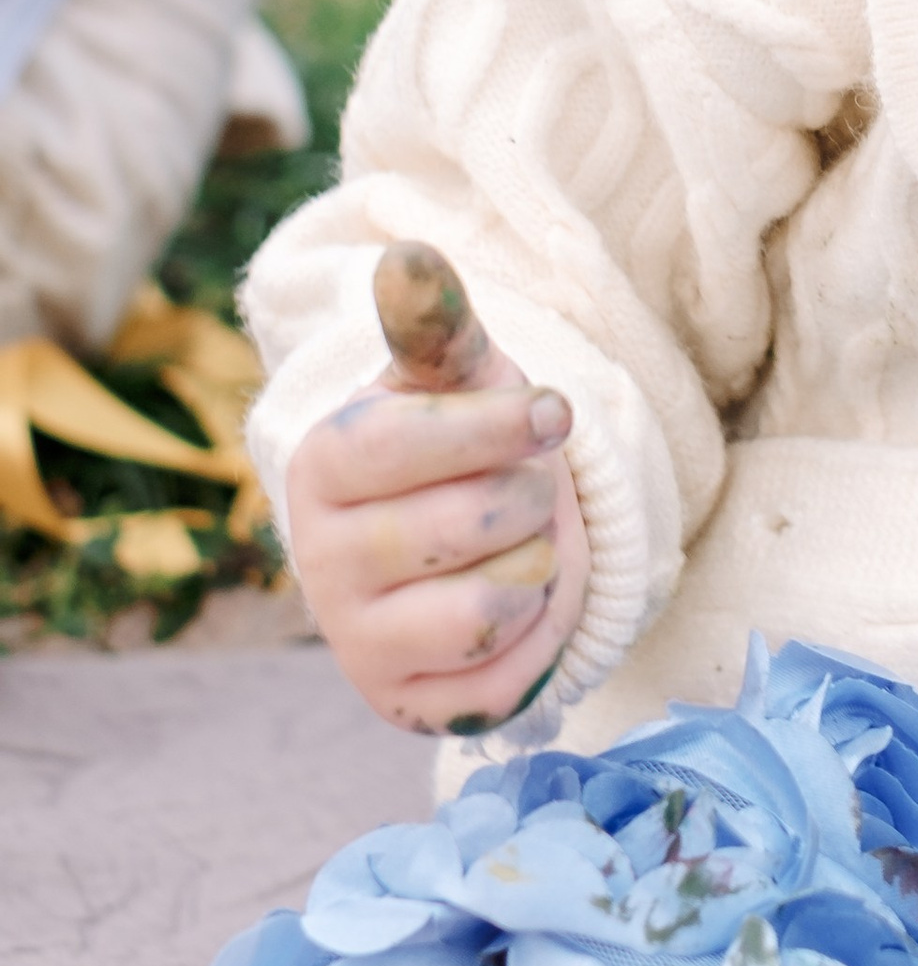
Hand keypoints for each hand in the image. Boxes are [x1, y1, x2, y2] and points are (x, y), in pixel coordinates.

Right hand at [288, 244, 590, 735]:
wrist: (469, 546)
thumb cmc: (465, 445)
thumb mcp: (459, 380)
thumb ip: (436, 327)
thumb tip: (408, 257)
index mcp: (321, 466)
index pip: (410, 442)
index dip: (502, 423)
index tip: (551, 411)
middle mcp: (319, 561)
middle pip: (476, 520)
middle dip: (530, 496)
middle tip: (518, 490)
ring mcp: (356, 644)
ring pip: (495, 605)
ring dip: (535, 568)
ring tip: (511, 548)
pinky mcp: (404, 707)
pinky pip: (506, 680)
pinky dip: (536, 638)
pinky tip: (512, 609)